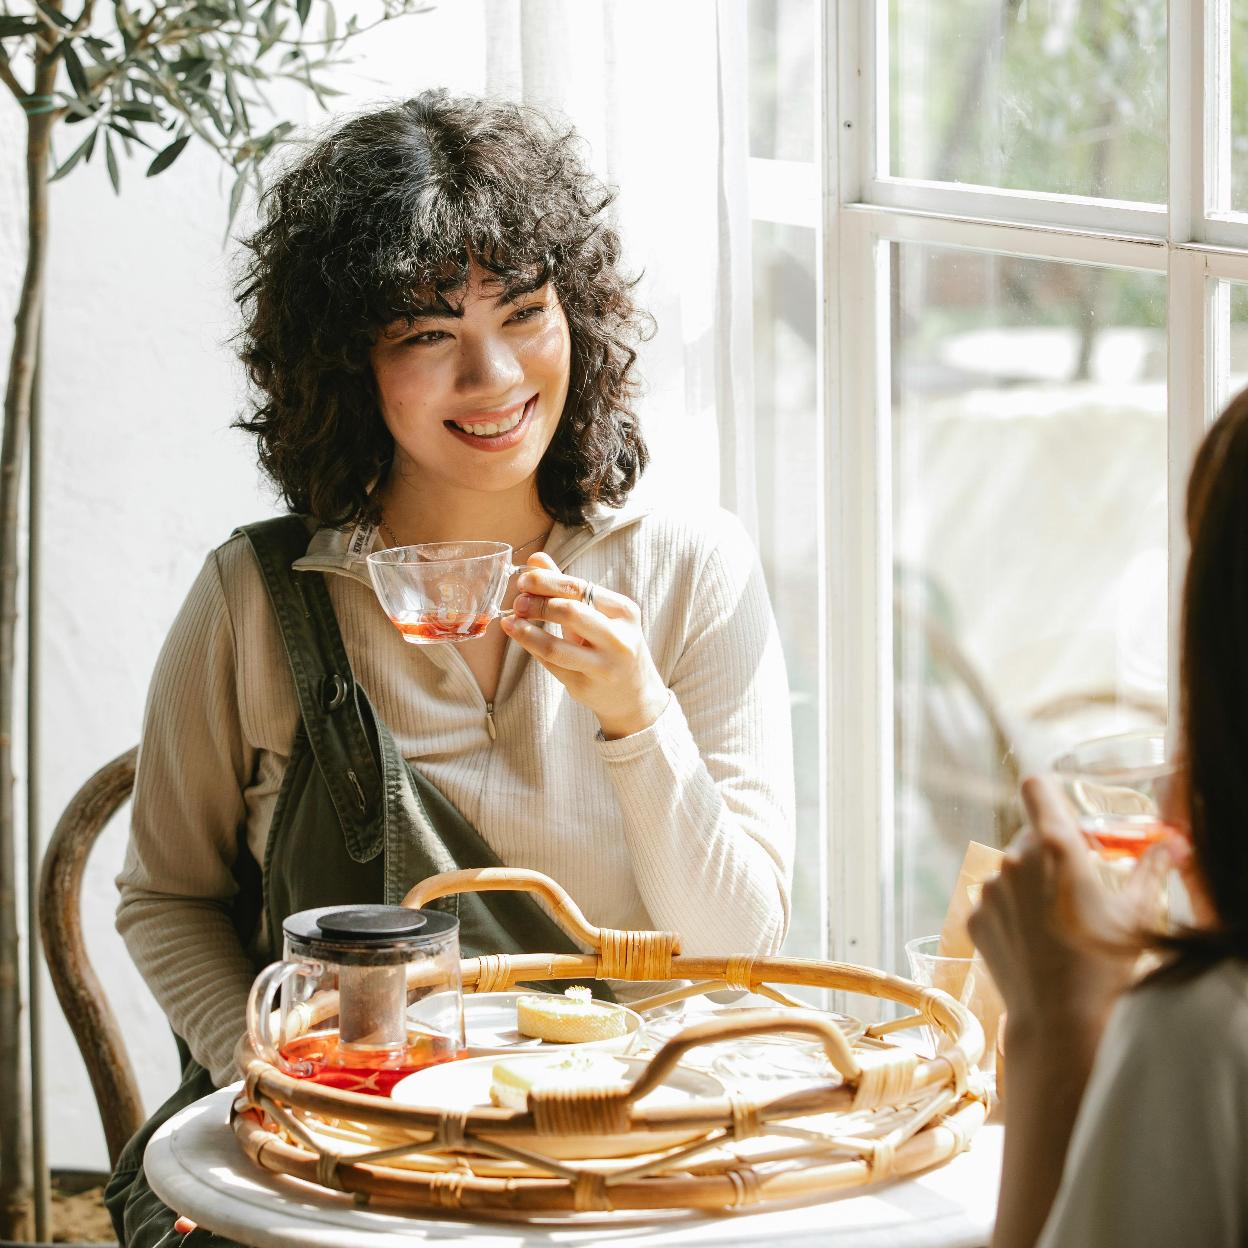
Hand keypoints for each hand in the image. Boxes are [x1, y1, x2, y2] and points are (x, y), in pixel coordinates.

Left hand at [500, 553, 669, 738]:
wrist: (634, 693)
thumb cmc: (613, 644)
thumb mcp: (600, 613)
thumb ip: (567, 586)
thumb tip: (535, 560)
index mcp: (624, 612)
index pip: (579, 588)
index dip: (546, 582)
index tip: (524, 581)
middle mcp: (618, 639)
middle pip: (569, 613)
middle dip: (536, 604)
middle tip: (518, 602)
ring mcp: (603, 667)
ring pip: (555, 647)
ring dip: (526, 632)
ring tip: (510, 622)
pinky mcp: (585, 687)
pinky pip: (550, 665)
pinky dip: (531, 648)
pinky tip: (520, 637)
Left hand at [967, 775, 1178, 1041]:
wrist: (1061, 1020)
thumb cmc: (1105, 964)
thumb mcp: (1136, 914)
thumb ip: (1150, 869)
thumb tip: (1174, 845)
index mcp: (1054, 847)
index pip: (1037, 788)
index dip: (1049, 794)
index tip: (1062, 811)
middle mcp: (1013, 860)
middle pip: (1029, 836)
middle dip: (1050, 852)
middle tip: (1076, 885)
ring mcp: (989, 889)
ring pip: (1010, 870)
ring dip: (1029, 884)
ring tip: (1057, 922)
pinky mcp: (974, 917)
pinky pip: (995, 901)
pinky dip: (1011, 912)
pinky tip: (1035, 941)